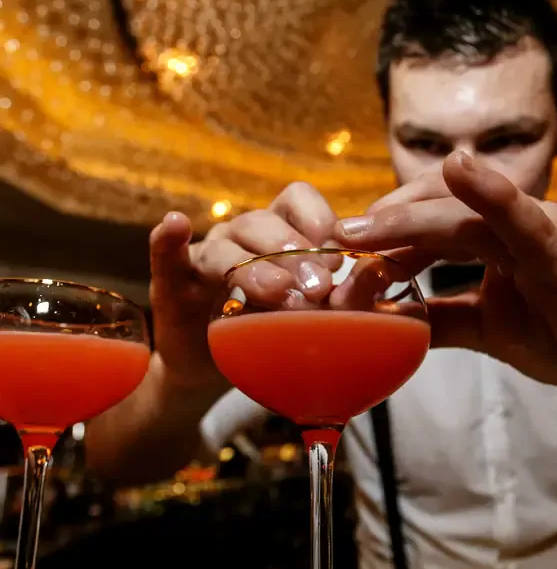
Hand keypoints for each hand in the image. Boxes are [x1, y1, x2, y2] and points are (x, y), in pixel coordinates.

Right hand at [149, 183, 338, 388]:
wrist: (217, 368)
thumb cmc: (274, 334)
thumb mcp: (313, 316)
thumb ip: (342, 298)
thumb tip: (379, 279)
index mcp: (278, 233)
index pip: (298, 200)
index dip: (319, 220)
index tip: (337, 258)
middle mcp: (242, 236)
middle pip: (264, 222)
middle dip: (294, 253)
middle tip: (318, 288)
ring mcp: (206, 256)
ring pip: (227, 244)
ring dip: (255, 267)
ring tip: (278, 292)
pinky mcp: (172, 283)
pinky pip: (166, 255)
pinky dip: (168, 240)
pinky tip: (174, 225)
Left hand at [333, 151, 556, 419]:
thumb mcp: (484, 327)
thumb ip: (437, 317)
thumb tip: (383, 318)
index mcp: (495, 235)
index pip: (427, 225)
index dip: (384, 240)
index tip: (343, 261)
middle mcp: (515, 220)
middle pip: (436, 208)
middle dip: (383, 224)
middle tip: (336, 241)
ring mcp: (541, 228)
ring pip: (464, 212)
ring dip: (409, 218)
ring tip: (360, 230)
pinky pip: (525, 218)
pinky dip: (494, 194)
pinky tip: (464, 171)